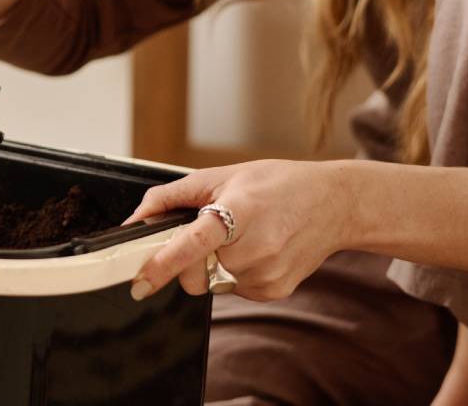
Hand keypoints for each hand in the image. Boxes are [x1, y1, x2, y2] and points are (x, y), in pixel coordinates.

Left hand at [124, 160, 352, 301]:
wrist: (333, 204)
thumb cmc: (275, 184)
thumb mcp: (219, 177)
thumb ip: (170, 197)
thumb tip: (134, 220)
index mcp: (240, 211)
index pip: (194, 244)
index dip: (163, 263)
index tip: (140, 281)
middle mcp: (255, 248)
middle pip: (195, 273)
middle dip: (184, 261)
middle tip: (202, 235)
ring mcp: (267, 274)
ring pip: (211, 283)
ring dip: (209, 265)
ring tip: (237, 237)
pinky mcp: (274, 291)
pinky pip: (232, 289)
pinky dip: (231, 272)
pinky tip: (253, 250)